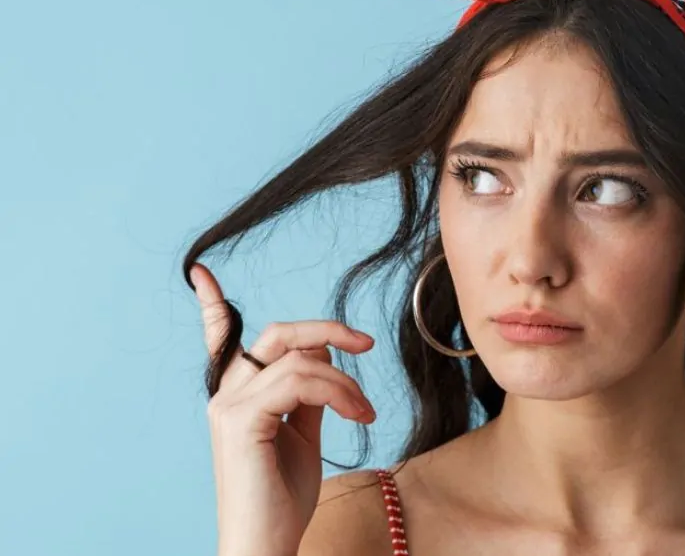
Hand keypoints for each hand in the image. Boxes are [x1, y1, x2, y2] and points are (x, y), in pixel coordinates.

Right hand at [192, 263, 375, 555]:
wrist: (267, 544)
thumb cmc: (283, 499)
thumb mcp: (303, 436)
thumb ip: (309, 396)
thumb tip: (324, 358)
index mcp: (237, 396)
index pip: (221, 340)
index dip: (212, 306)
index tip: (201, 273)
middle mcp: (226, 395)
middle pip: (278, 335)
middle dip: (327, 330)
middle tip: (366, 343)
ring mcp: (229, 406)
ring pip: (298, 357)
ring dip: (345, 379)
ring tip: (365, 411)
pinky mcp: (241, 421)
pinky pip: (299, 381)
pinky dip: (338, 392)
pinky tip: (357, 416)